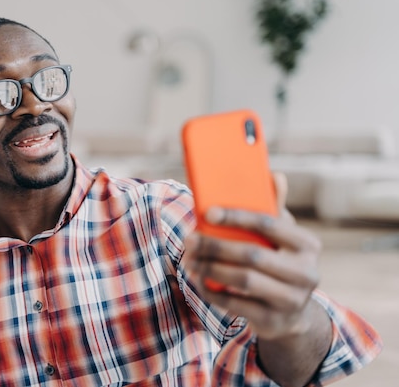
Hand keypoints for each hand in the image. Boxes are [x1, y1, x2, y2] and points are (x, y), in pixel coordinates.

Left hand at [181, 173, 322, 339]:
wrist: (293, 313)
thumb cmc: (279, 262)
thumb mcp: (281, 236)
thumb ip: (274, 208)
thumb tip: (274, 175)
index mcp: (308, 245)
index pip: (269, 224)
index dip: (236, 216)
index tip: (207, 212)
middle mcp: (306, 273)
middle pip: (252, 254)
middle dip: (215, 245)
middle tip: (189, 239)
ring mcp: (292, 300)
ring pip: (243, 279)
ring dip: (210, 268)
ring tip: (189, 260)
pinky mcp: (274, 321)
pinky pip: (236, 303)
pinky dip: (212, 291)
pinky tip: (198, 279)